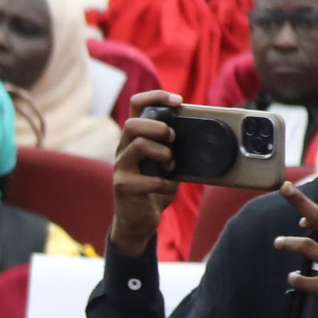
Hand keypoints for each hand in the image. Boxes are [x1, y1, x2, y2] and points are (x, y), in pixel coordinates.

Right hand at [108, 90, 182, 252]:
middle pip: (132, 124)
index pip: (136, 105)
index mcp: (134, 139)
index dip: (156, 97)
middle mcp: (123, 150)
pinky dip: (166, 184)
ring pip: (138, 145)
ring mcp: (121, 168)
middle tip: (172, 139)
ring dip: (163, 154)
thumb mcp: (163, 162)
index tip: (178, 101)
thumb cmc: (152, 188)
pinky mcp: (123, 187)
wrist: (137, 220)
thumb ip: (170, 146)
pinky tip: (169, 187)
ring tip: (171, 165)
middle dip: (158, 128)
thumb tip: (196, 132)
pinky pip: (149, 179)